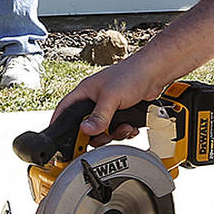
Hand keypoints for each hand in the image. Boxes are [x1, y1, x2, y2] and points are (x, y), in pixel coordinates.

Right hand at [52, 54, 169, 145]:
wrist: (155, 73)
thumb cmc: (131, 73)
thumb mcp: (111, 97)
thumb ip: (99, 116)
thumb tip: (86, 130)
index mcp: (85, 92)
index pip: (64, 109)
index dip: (58, 124)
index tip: (58, 140)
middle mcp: (94, 100)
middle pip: (85, 126)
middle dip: (95, 135)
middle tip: (102, 138)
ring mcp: (108, 107)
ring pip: (102, 130)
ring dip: (114, 134)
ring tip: (123, 128)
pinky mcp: (121, 113)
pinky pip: (116, 130)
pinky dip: (124, 131)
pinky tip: (130, 126)